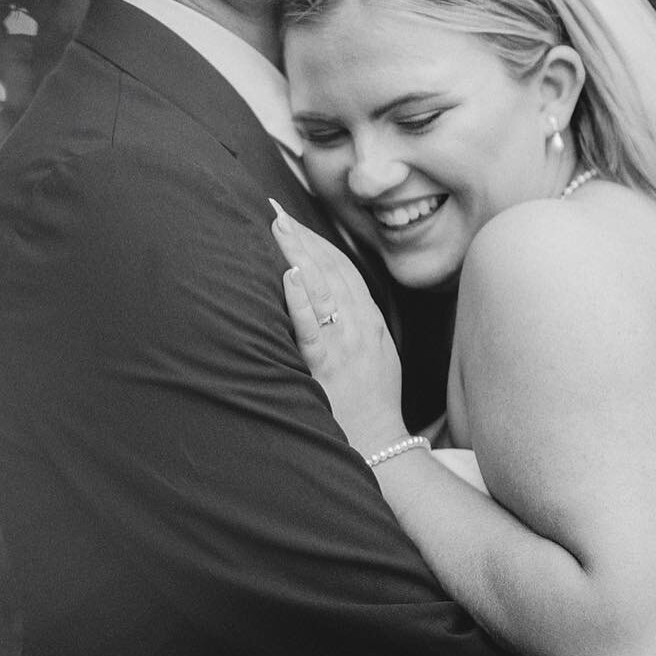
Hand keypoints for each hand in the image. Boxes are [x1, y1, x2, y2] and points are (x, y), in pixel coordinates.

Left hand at [270, 202, 407, 456]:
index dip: (318, 241)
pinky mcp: (327, 366)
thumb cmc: (372, 402)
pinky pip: (313, 329)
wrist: (381, 444)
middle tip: (274, 211)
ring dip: (299, 255)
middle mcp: (360, 326)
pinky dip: (300, 300)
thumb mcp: (376, 353)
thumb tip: (330, 297)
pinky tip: (288, 276)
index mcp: (370, 320)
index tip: (293, 220)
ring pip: (321, 290)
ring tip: (277, 228)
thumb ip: (357, 323)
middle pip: (331, 270)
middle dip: (303, 238)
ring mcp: (345, 344)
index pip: (344, 268)